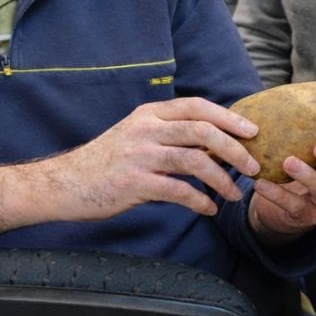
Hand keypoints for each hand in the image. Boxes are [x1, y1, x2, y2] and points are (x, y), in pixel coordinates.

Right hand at [46, 97, 262, 219]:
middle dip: (234, 149)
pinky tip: (209, 209)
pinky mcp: (134, 183)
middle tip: (253, 166)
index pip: (197, 106)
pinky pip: (178, 191)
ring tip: (236, 194)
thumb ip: (169, 131)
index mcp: (149, 113)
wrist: (62, 184)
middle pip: (202, 131)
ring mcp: (139, 156)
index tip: (252, 131)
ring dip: (222, 179)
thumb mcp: (136, 133)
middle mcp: (146, 129)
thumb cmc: (107, 161)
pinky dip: (199, 201)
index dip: (228, 117)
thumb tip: (215, 138)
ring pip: (195, 161)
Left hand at [247, 129, 315, 246]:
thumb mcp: (308, 148)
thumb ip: (311, 128)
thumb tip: (297, 92)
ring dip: (308, 176)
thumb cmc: (299, 166)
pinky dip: (277, 194)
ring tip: (289, 161)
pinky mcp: (304, 217)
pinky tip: (261, 183)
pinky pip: (293, 206)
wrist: (279, 207)